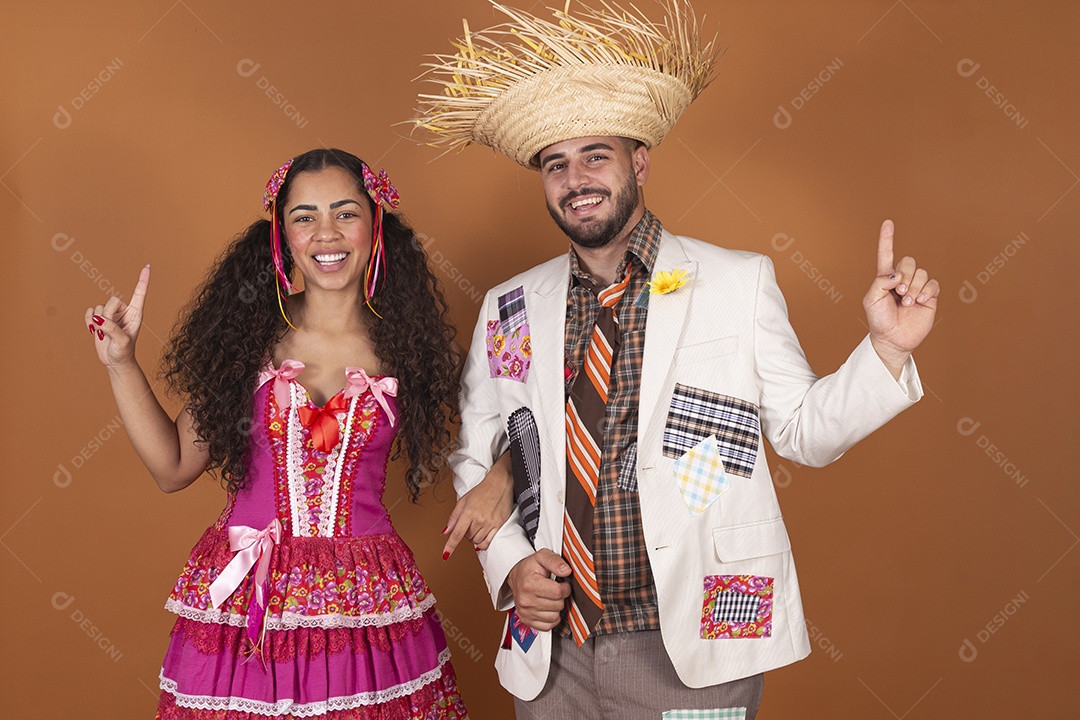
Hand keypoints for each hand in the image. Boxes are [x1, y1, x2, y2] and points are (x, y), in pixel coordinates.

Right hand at [85, 265, 150, 367]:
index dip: (143, 280)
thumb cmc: (123, 352)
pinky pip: (90, 311)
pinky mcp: (100, 318)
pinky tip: (94, 330)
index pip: (140, 293)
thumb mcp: (122, 342)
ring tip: (105, 334)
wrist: (115, 361)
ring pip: (99, 307)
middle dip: (108, 315)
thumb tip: (99, 318)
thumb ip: (112, 329)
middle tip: (111, 331)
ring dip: (98, 322)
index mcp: (136, 313)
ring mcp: (112, 314)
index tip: (148, 266)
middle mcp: (124, 311)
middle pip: (112, 300)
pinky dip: (88, 320)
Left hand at [442, 450, 513, 557]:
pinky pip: (488, 542)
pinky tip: (481, 539)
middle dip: (465, 534)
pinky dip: (482, 544)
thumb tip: (445, 531)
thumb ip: (453, 517)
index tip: (445, 554)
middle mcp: (480, 519)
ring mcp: (490, 523)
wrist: (500, 484)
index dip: (450, 546)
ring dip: (473, 538)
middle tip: (468, 525)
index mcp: (468, 512)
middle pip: (467, 538)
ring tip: (475, 528)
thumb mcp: (463, 501)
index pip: (457, 534)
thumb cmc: (482, 490)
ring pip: (477, 541)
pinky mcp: (499, 525)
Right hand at [507, 549, 570, 630]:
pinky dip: (551, 618)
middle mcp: (525, 600)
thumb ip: (555, 561)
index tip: (562, 583)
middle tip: (554, 589)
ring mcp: (525, 612)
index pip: (558, 592)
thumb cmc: (529, 568)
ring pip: (554, 617)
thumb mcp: (542, 557)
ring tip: (550, 598)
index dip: (565, 587)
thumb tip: (566, 571)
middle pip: (558, 605)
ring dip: (556, 608)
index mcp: (529, 585)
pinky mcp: (526, 621)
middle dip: (561, 597)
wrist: (516, 577)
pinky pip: (548, 626)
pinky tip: (548, 607)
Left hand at [862, 220, 938, 376]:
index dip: (887, 238)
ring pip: (922, 273)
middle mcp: (902, 279)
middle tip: (899, 292)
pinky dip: (927, 291)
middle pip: (909, 261)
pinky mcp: (929, 297)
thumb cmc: (878, 320)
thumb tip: (898, 275)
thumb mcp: (871, 300)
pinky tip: (920, 302)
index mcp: (885, 277)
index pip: (887, 254)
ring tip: (908, 302)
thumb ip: (880, 282)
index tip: (888, 222)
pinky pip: (933, 284)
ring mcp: (917, 287)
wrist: (893, 339)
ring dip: (915, 287)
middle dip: (905, 275)